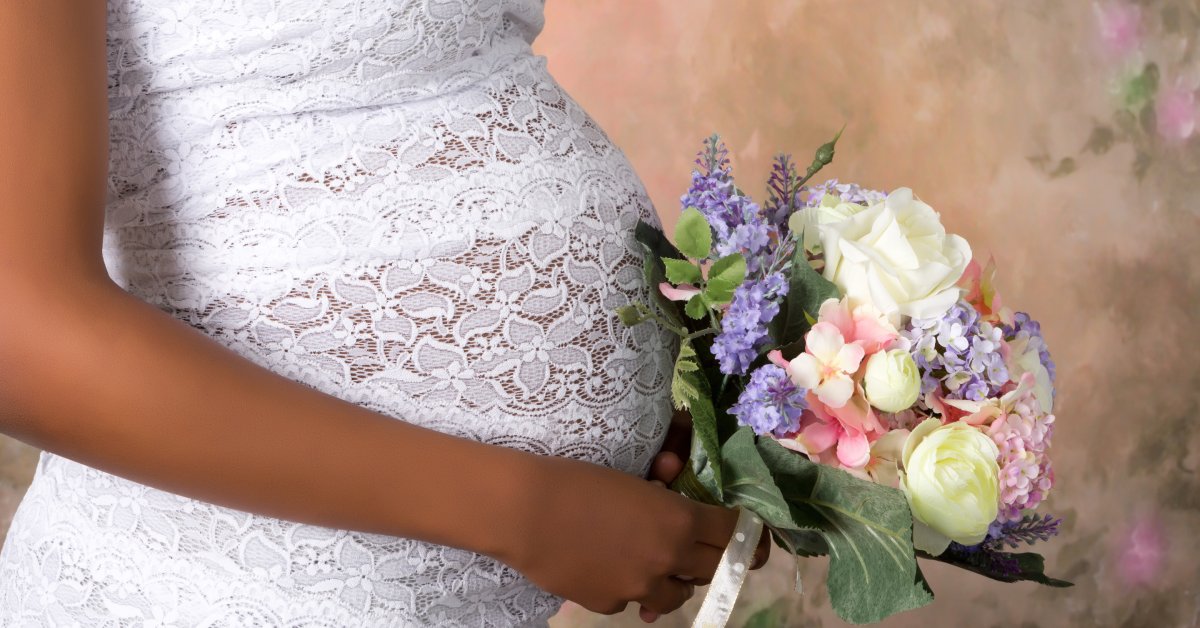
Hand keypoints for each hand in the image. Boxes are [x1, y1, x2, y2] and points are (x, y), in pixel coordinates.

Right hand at [500, 452, 741, 619]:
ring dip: (677, 580)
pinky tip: (609, 568)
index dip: (743, 532)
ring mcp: (640, 587)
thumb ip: (663, 498)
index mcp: (679, 520)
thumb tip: (676, 496)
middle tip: (708, 549)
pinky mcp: (611, 604)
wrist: (525, 511)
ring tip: (659, 566)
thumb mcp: (632, 481)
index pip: (732, 532)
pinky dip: (631, 587)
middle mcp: (669, 559)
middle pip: (715, 568)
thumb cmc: (577, 480)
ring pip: (678, 595)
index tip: (746, 533)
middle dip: (715, 558)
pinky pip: (634, 600)